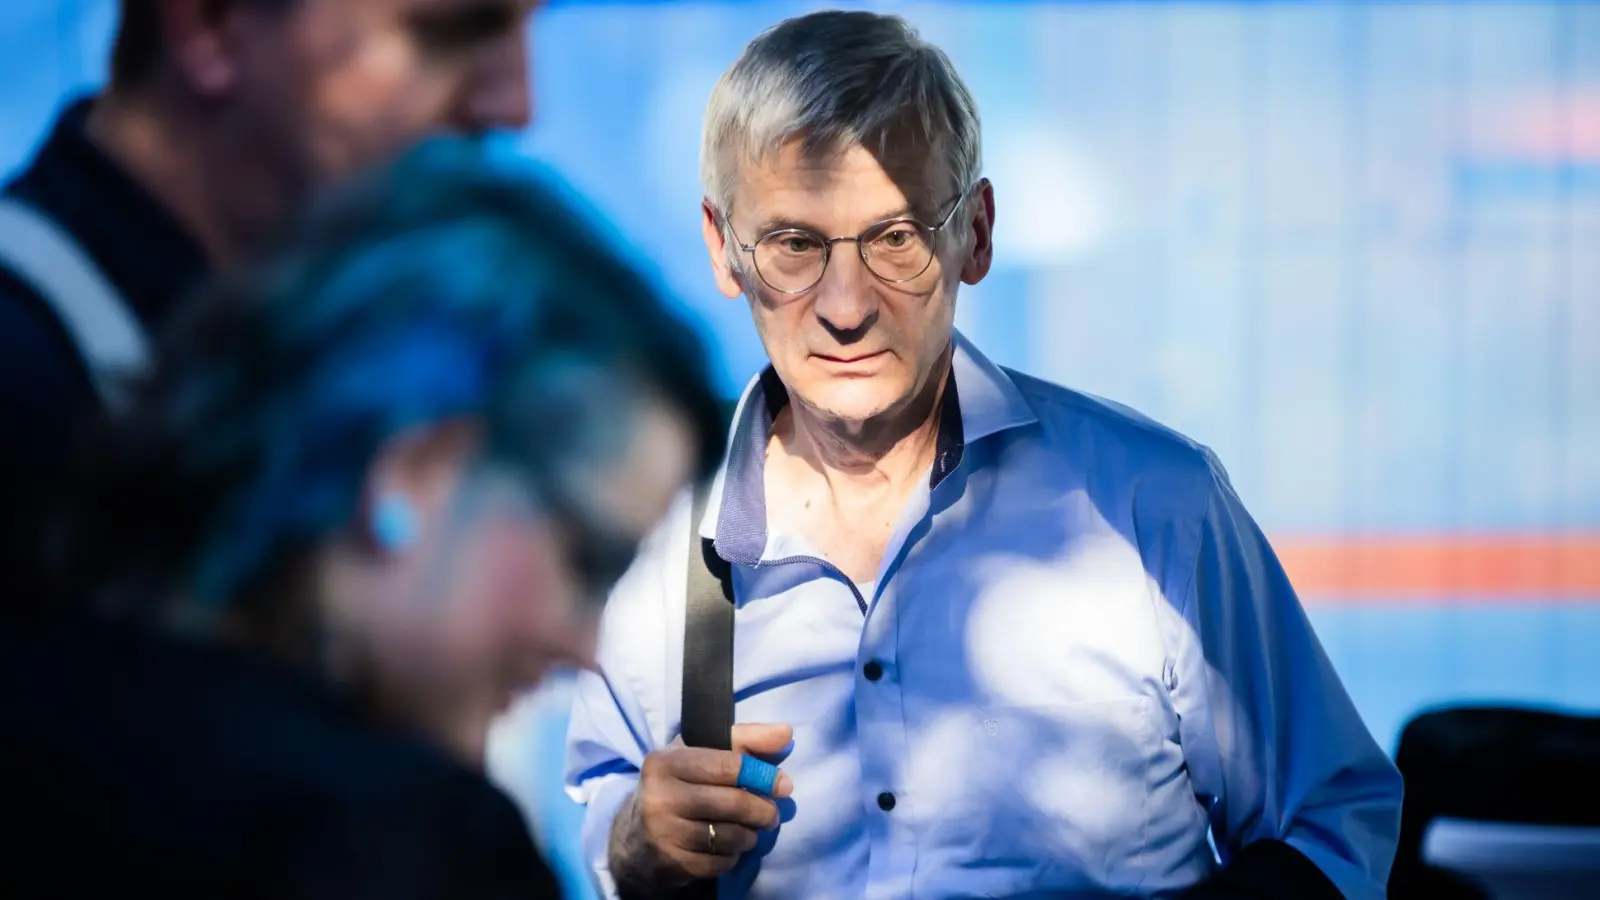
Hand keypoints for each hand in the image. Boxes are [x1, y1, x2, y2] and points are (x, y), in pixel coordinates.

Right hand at [608, 723, 793, 895]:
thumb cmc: (678, 785)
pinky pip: (719, 862)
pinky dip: (733, 856)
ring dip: (749, 836)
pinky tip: (728, 847)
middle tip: (771, 815)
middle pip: (732, 803)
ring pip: (729, 836)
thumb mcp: (701, 754)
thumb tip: (785, 733)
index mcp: (666, 762)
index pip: (727, 765)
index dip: (762, 774)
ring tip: (749, 831)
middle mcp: (660, 796)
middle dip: (762, 810)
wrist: (636, 836)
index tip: (783, 784)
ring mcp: (663, 832)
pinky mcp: (671, 863)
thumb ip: (744, 740)